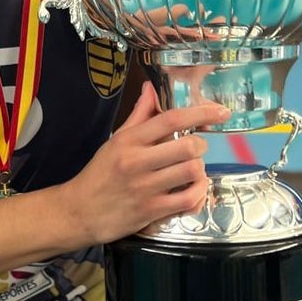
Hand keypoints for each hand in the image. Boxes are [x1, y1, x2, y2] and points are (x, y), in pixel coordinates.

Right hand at [59, 82, 229, 243]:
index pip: (170, 119)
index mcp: (128, 141)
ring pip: (191, 172)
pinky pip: (188, 200)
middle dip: (200, 146)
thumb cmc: (100, 174)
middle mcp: (137, 162)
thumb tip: (151, 88)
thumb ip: (138, 115)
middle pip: (186, 146)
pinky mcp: (151, 211)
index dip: (200, 113)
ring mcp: (145, 188)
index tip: (221, 112)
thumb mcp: (116, 140)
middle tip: (195, 149)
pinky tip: (193, 191)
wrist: (80, 211)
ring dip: (200, 171)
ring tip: (192, 171)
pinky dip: (199, 194)